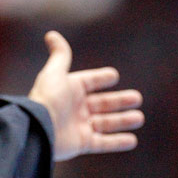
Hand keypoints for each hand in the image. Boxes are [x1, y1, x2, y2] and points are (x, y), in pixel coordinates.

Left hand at [28, 31, 143, 161]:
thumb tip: (51, 34)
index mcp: (69, 90)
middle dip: (119, 101)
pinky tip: (132, 140)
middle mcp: (74, 108)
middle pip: (101, 103)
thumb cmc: (47, 98)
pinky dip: (117, 142)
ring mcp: (78, 127)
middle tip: (137, 98)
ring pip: (105, 123)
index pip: (88, 82)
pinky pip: (102, 143)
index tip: (113, 76)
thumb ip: (60, 55)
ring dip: (122, 121)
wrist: (39, 128)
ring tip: (138, 118)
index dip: (100, 78)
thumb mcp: (55, 73)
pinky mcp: (81, 143)